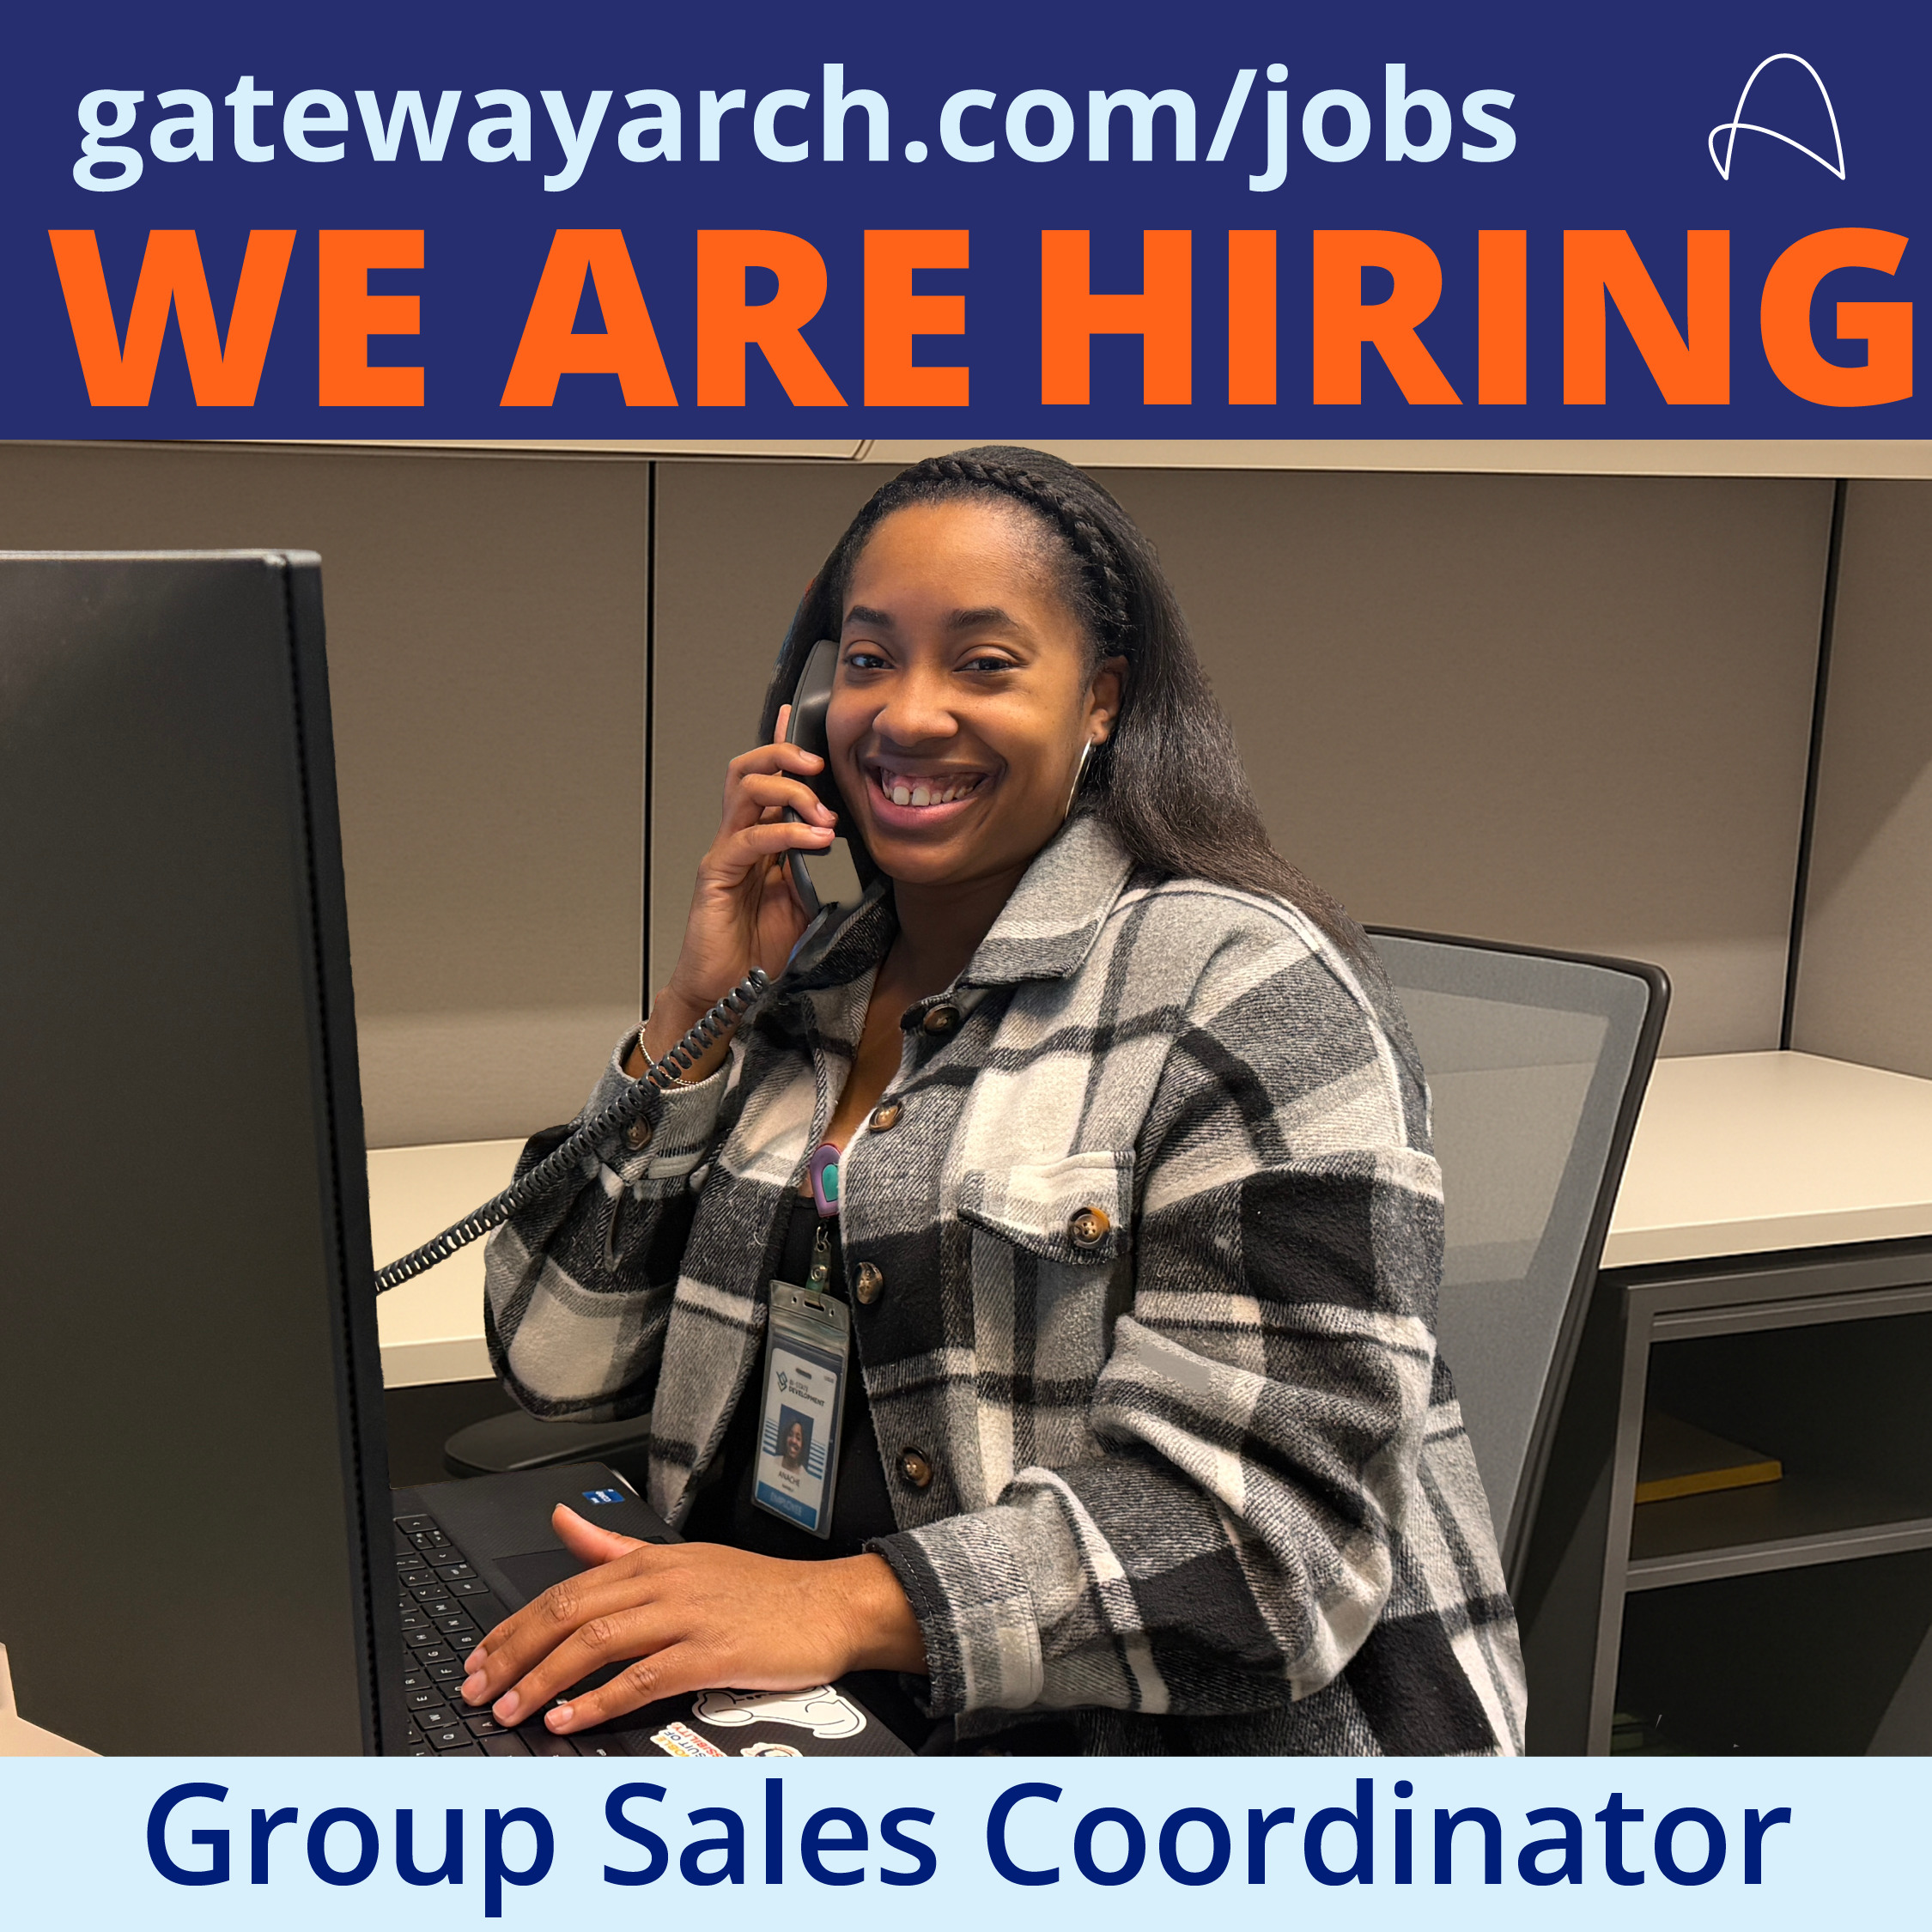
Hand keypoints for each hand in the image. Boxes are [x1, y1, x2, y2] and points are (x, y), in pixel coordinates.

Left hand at [456, 1505, 926, 1735]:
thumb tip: (563, 1521)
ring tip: (511, 1710)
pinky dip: (600, 1700)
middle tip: (478, 1689)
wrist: (828, 1605)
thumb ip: (616, 1547)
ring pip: (597, 1644)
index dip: (513, 1627)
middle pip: (568, 1613)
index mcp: (650, 1560)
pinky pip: (644, 1677)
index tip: (479, 1659)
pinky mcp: (712, 1651)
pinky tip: (571, 1719)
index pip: (563, 1589)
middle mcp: (662, 1581)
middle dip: (514, 1654)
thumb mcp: (682, 1559)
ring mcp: (687, 1615)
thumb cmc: (759, 1591)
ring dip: (545, 1681)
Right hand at [632, 707, 836, 1079]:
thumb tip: (837, 847)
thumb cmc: (755, 948)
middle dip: (783, 756)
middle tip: (819, 767)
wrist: (724, 989)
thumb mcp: (799, 903)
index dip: (778, 746)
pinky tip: (815, 841)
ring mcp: (724, 853)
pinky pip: (749, 839)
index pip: (765, 781)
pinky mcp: (716, 875)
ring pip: (745, 793)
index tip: (794, 716)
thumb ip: (811, 871)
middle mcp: (736, 838)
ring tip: (823, 814)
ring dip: (789, 792)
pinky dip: (785, 833)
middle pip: (748, 770)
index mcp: (756, 840)